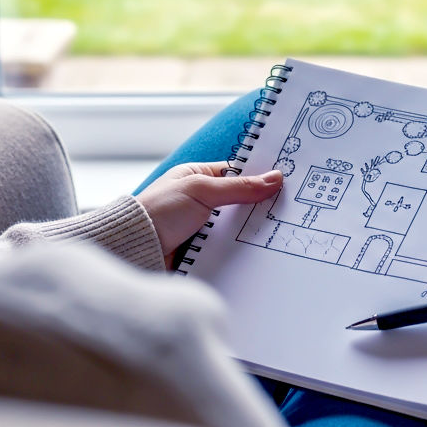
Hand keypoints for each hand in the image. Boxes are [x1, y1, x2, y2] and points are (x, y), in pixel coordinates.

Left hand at [134, 162, 282, 267]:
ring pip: (238, 227)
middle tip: (293, 209)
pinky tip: (262, 252)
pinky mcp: (203, 251)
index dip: (261, 177)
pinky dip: (242, 251)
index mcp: (198, 177)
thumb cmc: (158, 212)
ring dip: (253, 231)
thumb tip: (274, 178)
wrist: (133, 250)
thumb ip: (238, 186)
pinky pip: (229, 249)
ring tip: (284, 232)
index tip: (287, 181)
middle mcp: (201, 201)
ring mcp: (202, 227)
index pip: (238, 173)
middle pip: (241, 202)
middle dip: (261, 207)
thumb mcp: (201, 190)